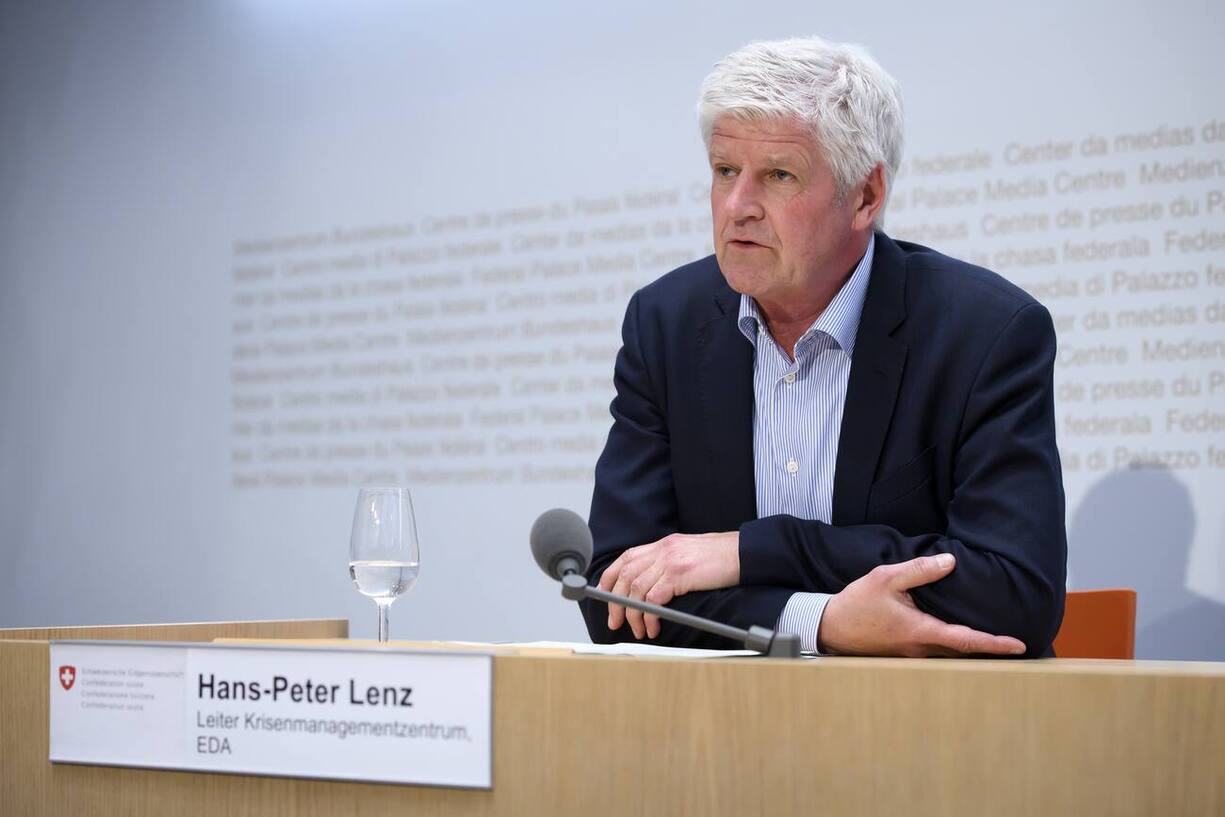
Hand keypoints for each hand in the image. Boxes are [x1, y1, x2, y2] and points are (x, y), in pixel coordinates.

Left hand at [599, 531, 739, 638]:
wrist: (744, 553)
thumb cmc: (721, 558)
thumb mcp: (689, 554)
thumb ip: (669, 564)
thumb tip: (653, 586)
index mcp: (663, 544)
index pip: (626, 559)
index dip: (610, 578)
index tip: (605, 597)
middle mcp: (662, 550)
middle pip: (625, 576)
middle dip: (615, 602)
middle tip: (616, 622)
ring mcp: (670, 560)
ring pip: (636, 590)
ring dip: (633, 614)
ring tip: (639, 630)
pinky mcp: (679, 574)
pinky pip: (653, 599)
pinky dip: (649, 616)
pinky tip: (654, 626)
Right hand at [818, 553, 1025, 656]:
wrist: (830, 627)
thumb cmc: (857, 603)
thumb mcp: (886, 578)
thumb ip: (919, 570)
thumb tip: (950, 562)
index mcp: (921, 631)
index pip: (967, 640)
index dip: (995, 643)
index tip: (1019, 646)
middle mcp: (922, 648)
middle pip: (965, 653)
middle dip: (991, 650)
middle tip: (1018, 646)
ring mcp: (914, 654)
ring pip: (952, 655)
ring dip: (974, 649)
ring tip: (996, 642)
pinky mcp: (906, 653)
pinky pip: (938, 652)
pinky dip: (955, 647)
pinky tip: (960, 638)